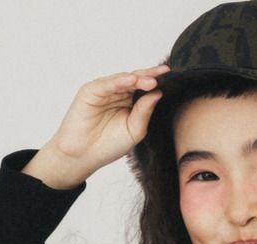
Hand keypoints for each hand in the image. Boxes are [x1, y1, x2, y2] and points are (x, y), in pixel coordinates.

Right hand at [39, 63, 171, 183]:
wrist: (84, 156)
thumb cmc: (108, 146)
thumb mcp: (134, 131)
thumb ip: (144, 113)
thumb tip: (157, 93)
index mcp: (130, 103)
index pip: (145, 89)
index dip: (157, 83)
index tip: (172, 78)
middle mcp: (118, 94)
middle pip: (136, 81)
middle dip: (150, 77)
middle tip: (164, 74)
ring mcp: (105, 91)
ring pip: (123, 80)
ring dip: (137, 79)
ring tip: (151, 80)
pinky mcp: (91, 91)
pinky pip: (107, 84)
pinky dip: (119, 81)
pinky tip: (131, 80)